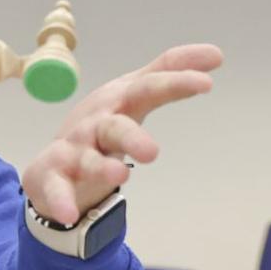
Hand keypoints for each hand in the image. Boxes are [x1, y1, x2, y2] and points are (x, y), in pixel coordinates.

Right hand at [21, 44, 223, 225]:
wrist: (56, 157)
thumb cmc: (103, 123)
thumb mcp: (134, 94)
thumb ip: (168, 72)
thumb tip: (216, 54)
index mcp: (117, 102)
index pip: (147, 88)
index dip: (173, 83)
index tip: (205, 83)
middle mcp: (95, 124)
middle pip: (114, 127)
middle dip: (131, 136)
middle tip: (152, 153)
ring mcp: (73, 151)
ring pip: (87, 159)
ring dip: (100, 167)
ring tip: (119, 176)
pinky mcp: (53, 177)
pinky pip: (56, 190)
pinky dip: (61, 200)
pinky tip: (69, 214)